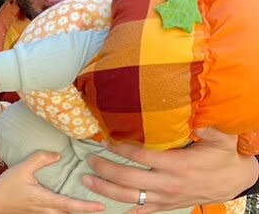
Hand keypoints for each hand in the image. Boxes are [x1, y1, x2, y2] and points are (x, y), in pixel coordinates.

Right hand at [0, 151, 104, 213]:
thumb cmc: (6, 186)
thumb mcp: (22, 168)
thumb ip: (39, 159)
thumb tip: (58, 155)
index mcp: (44, 200)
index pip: (70, 206)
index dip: (86, 207)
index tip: (101, 206)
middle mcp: (46, 211)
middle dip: (86, 212)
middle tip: (103, 206)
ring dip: (77, 212)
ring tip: (91, 206)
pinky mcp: (38, 213)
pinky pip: (57, 213)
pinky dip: (67, 210)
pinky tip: (71, 205)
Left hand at [83, 128, 258, 212]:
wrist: (234, 182)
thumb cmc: (223, 157)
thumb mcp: (222, 139)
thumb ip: (209, 128)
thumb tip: (195, 118)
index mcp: (177, 165)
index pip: (141, 157)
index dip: (121, 149)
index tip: (105, 140)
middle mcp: (168, 184)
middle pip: (128, 179)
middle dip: (105, 169)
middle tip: (88, 159)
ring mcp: (165, 198)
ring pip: (129, 197)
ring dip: (105, 189)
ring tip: (87, 180)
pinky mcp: (166, 206)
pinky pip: (141, 210)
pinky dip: (123, 208)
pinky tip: (105, 204)